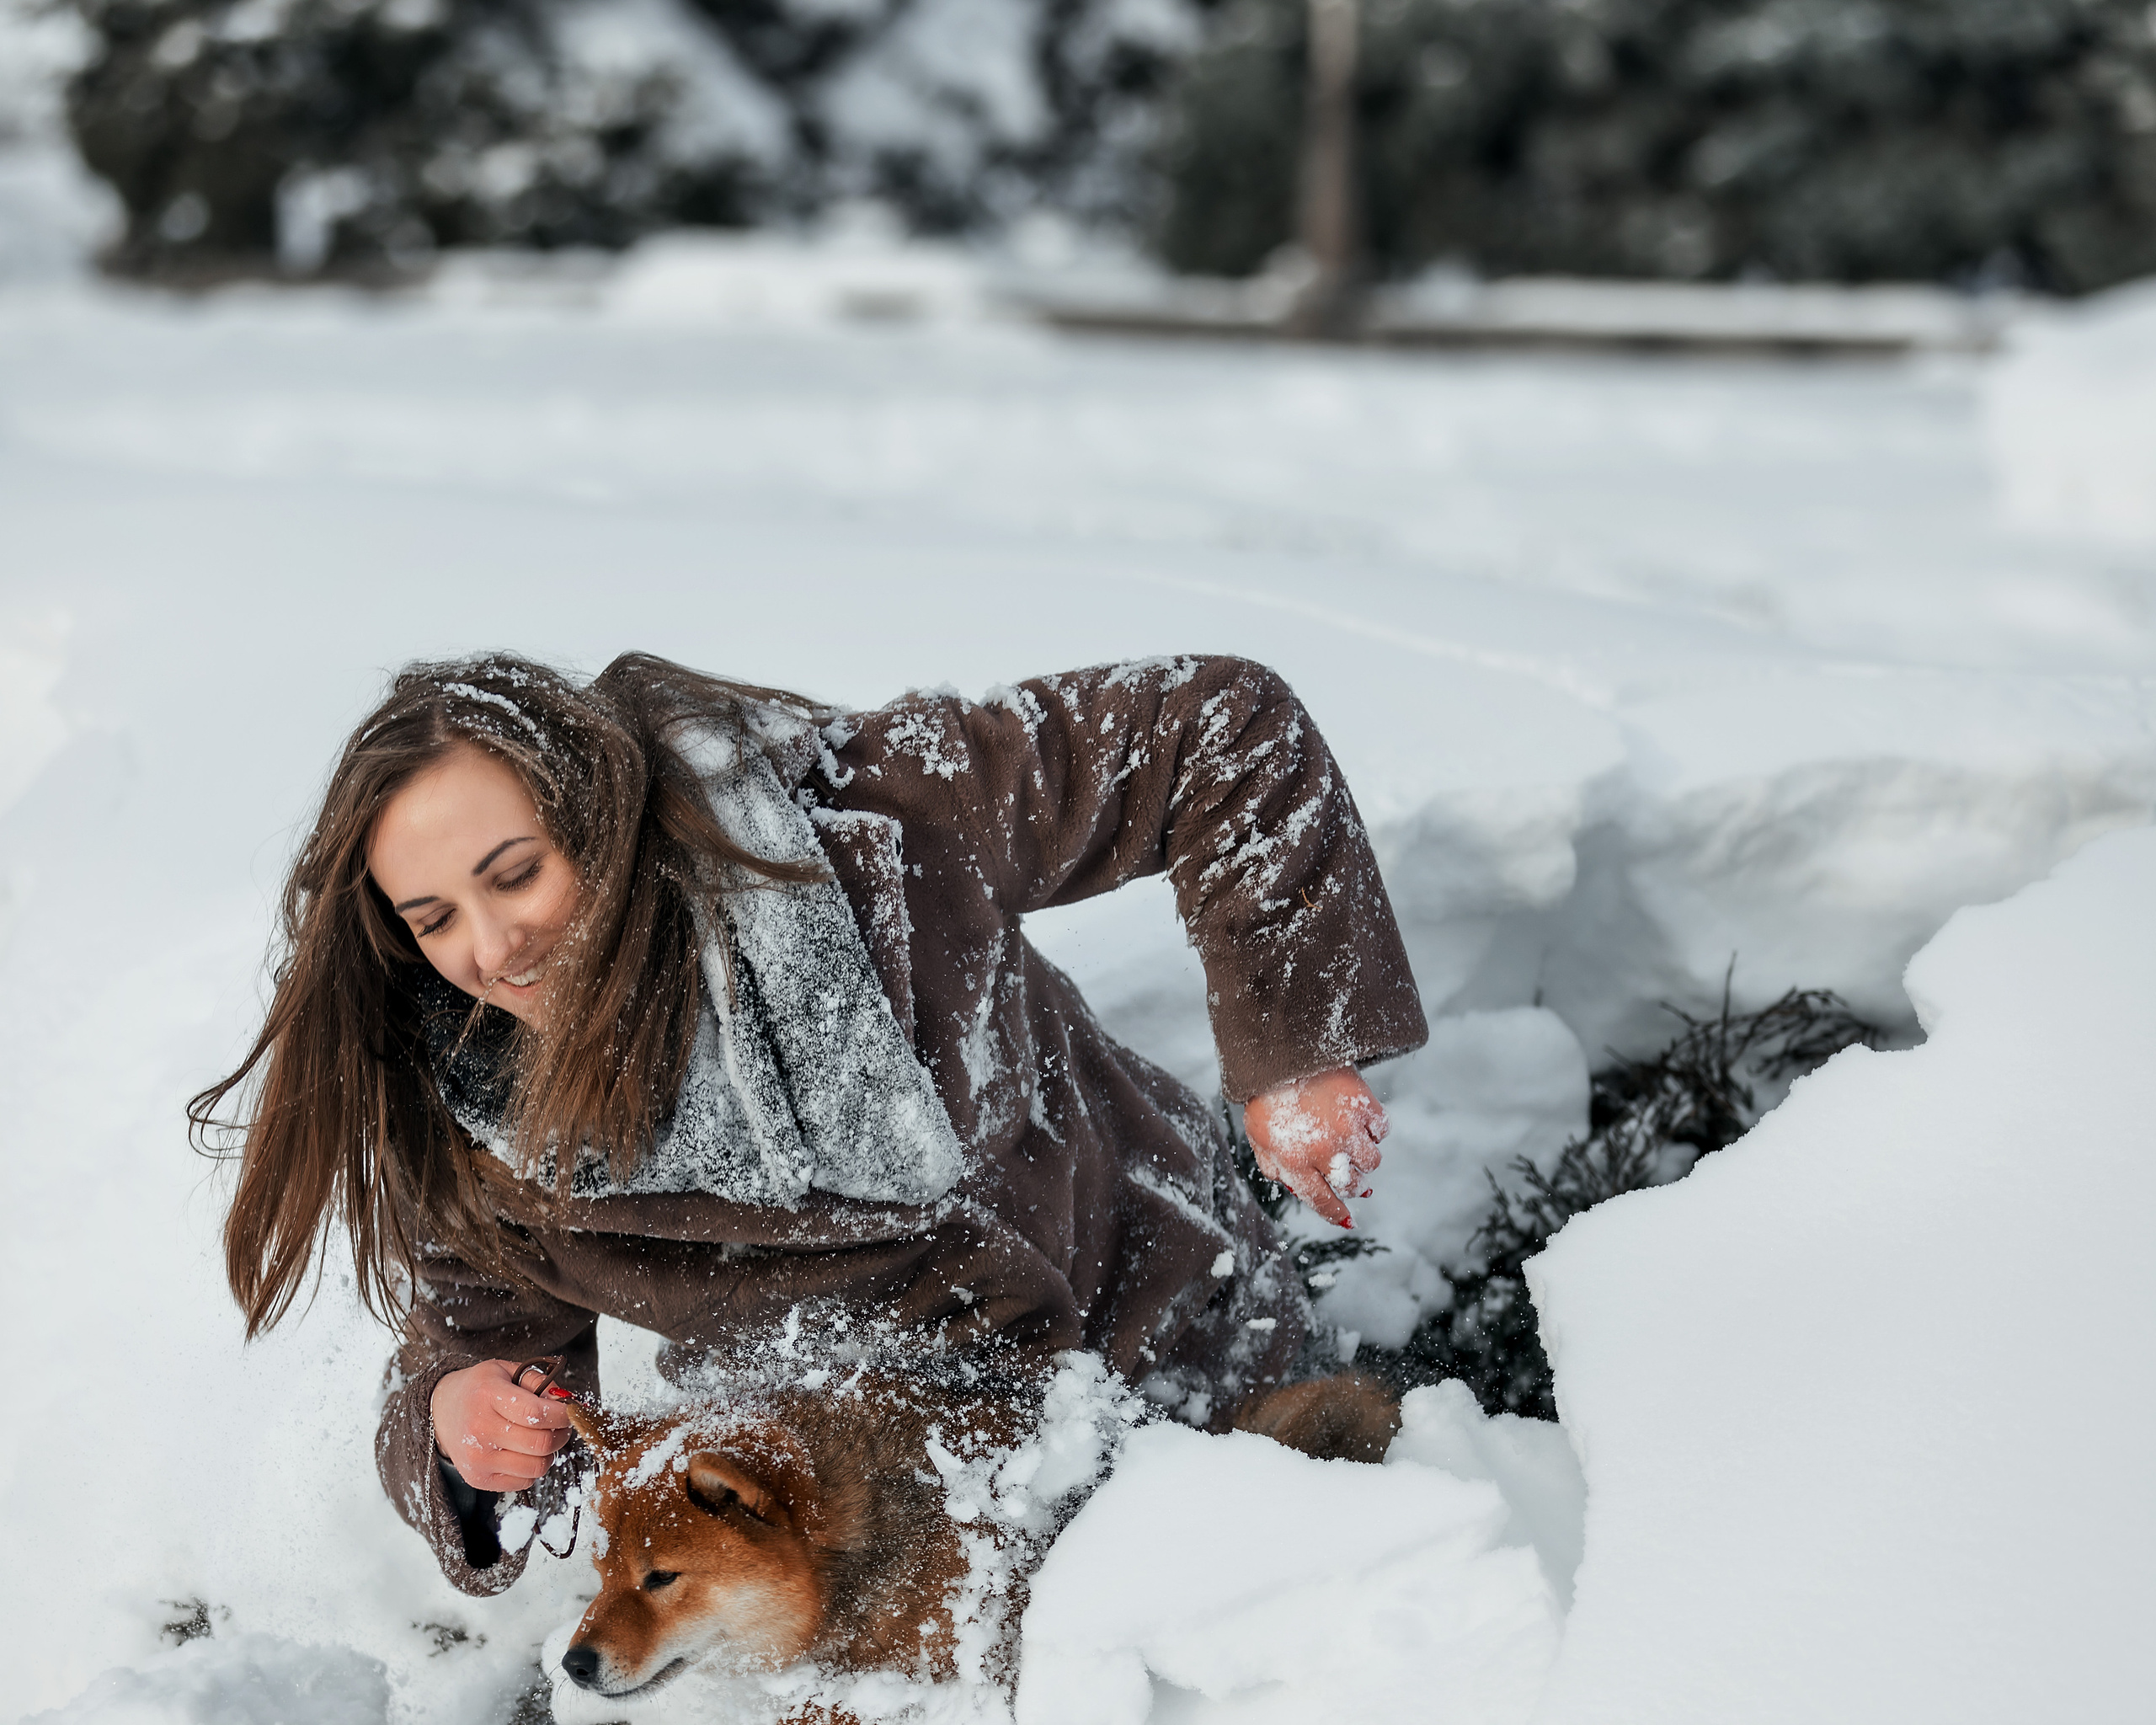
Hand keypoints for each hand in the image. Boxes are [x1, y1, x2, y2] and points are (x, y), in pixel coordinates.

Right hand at [431, 1359, 575, 1491]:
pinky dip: (533, 1468)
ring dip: (550, 1453)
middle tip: (562, 1425)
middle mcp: (480, 1430)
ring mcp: (478, 1459)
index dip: (562, 1414)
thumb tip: (564, 1399)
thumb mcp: (505, 1370)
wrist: (442, 1412)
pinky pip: (524, 1482)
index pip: (536, 1414)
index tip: (571, 1410)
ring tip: (543, 1438)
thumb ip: (537, 1380)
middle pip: (540, 1443)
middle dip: (562, 1433)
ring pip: (536, 1467)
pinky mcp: (478, 1479)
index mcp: (487, 1396)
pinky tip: (525, 1452)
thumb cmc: (478, 1390)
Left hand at [1242, 1067, 1387, 1229]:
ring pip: (1372, 1162)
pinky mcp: (1364, 1105)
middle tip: (1345, 1169)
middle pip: (1351, 1185)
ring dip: (1364, 1157)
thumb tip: (1297, 1188)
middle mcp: (1324, 1150)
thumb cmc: (1267, 1094)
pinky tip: (1360, 1121)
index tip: (1347, 1219)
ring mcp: (1347, 1128)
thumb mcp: (1259, 1136)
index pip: (1322, 1201)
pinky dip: (1374, 1130)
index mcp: (1294, 1160)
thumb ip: (1274, 1167)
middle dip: (1351, 1183)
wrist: (1283, 1051)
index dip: (1336, 1213)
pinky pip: (1382, 1131)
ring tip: (1350, 1142)